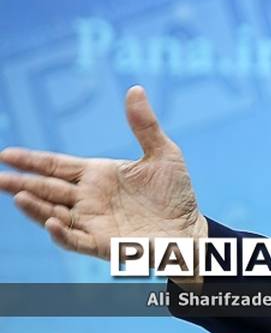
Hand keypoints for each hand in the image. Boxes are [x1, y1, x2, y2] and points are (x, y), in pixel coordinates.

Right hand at [0, 85, 206, 260]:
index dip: (31, 160)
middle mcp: (89, 198)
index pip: (56, 165)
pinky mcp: (103, 244)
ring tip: (18, 195)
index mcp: (97, 175)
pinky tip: (52, 223)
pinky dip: (62, 233)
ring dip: (35, 207)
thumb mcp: (163, 153)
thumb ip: (144, 125)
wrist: (191, 229)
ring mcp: (93, 222)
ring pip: (54, 214)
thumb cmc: (176, 193)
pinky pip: (76, 240)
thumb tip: (134, 89)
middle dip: (21, 183)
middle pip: (47, 189)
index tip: (5, 154)